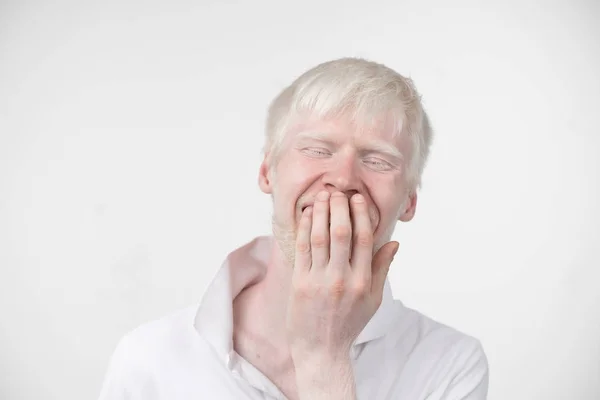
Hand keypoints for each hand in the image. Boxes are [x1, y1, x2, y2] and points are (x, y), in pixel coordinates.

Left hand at [286, 190, 398, 361]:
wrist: (321, 351)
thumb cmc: (348, 324)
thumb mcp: (373, 300)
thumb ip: (382, 269)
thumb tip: (394, 243)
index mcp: (363, 282)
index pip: (364, 239)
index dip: (360, 215)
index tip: (357, 198)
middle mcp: (342, 279)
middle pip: (341, 233)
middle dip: (339, 207)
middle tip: (338, 191)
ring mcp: (319, 281)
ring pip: (320, 238)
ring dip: (321, 212)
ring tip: (322, 195)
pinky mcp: (300, 284)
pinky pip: (302, 250)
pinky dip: (305, 229)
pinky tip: (307, 215)